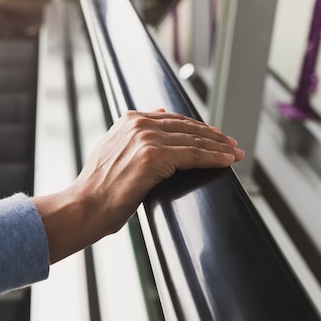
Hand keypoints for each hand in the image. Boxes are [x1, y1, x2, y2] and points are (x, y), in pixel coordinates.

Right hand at [32, 109, 244, 262]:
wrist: (84, 206)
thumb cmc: (98, 187)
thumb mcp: (112, 150)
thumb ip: (132, 133)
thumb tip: (157, 114)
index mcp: (129, 120)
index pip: (174, 119)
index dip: (197, 127)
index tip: (214, 136)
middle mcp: (138, 124)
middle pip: (188, 127)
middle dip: (214, 136)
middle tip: (232, 145)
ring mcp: (146, 139)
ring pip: (194, 140)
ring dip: (220, 147)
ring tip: (235, 153)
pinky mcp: (154, 157)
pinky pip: (194, 155)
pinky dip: (214, 158)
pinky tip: (227, 161)